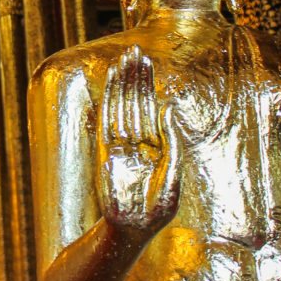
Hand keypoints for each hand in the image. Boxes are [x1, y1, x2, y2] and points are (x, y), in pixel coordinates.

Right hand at [96, 45, 181, 234]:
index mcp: (154, 146)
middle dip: (135, 76)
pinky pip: (109, 117)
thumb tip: (168, 110)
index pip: (150, 107)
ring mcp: (121, 144)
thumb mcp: (173, 179)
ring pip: (123, 104)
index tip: (146, 62)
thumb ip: (172, 144)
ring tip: (124, 58)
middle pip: (135, 100)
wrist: (132, 231)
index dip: (148, 84)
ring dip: (123, 81)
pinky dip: (110, 98)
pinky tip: (112, 82)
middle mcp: (136, 140)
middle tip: (134, 49)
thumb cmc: (155, 212)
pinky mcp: (107, 150)